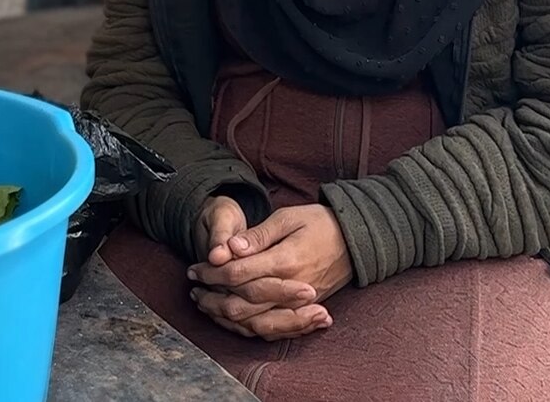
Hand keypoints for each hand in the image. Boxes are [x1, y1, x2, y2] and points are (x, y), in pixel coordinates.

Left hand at [190, 196, 327, 340]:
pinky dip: (247, 328)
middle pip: (242, 304)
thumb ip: (258, 235)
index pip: (239, 275)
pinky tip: (230, 319)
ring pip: (254, 323)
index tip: (195, 269)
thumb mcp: (288, 218)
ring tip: (204, 303)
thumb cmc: (319, 223)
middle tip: (193, 287)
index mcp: (285, 261)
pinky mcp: (304, 312)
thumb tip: (230, 248)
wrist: (356, 240)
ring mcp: (299, 305)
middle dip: (212, 297)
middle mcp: (292, 289)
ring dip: (225, 316)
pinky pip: (272, 330)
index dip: (212, 273)